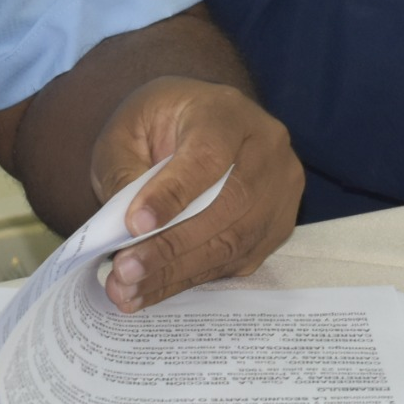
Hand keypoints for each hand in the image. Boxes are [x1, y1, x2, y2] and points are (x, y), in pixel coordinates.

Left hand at [89, 76, 302, 311]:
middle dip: (171, 246)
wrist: (196, 125)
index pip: (208, 156)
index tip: (134, 224)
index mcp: (228, 112)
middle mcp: (266, 147)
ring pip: (234, 241)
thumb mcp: (127, 131)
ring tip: (128, 290)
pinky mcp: (276, 226)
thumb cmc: (158, 126)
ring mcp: (280, 189)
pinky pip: (235, 260)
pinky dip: (189, 279)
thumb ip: (124, 171)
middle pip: (228, 204)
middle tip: (124, 270)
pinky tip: (150, 291)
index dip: (173, 194)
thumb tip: (126, 231)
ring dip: (177, 272)